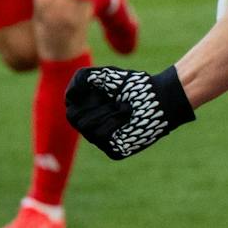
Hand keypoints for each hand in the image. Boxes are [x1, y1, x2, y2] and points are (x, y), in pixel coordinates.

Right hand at [66, 65, 196, 159]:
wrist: (159, 98)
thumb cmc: (134, 86)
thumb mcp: (104, 75)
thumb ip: (80, 79)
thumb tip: (68, 96)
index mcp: (88, 112)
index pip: (70, 107)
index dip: (83, 95)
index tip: (102, 89)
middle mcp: (92, 128)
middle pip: (75, 118)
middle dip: (96, 104)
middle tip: (115, 99)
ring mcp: (103, 141)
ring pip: (87, 128)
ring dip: (107, 112)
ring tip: (125, 108)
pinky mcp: (115, 151)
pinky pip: (102, 137)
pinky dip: (114, 122)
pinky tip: (128, 117)